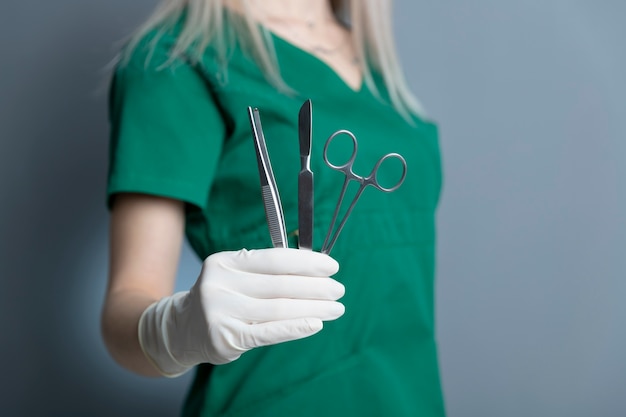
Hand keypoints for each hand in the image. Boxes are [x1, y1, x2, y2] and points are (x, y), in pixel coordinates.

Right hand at [138, 248, 344, 375]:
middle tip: (339, 289)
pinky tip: (317, 324)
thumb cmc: (222, 298)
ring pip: (279, 308)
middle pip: (280, 284)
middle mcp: (220, 284)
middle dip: (316, 287)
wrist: (183, 329)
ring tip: (336, 308)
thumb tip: (315, 268)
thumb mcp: (236, 276)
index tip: (332, 266)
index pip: (274, 259)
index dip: (307, 262)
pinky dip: (296, 327)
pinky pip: (269, 332)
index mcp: (225, 262)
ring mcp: (221, 312)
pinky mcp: (227, 338)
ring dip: (314, 308)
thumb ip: (267, 271)